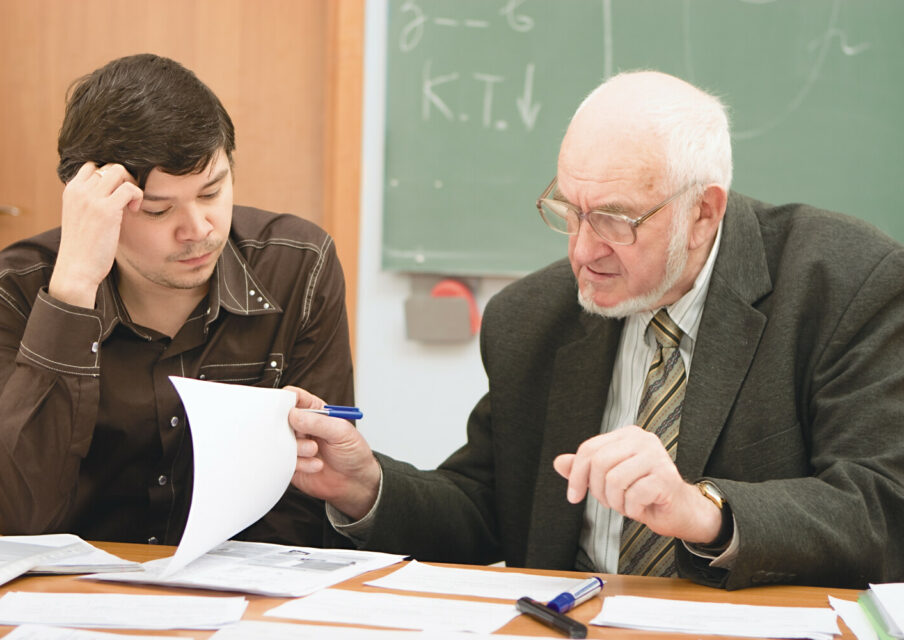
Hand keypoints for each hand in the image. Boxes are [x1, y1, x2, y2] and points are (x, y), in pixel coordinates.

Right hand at [49, 162, 142, 307]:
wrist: (76, 270)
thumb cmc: (82, 248)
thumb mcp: (80, 218)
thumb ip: (89, 202)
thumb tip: (112, 195)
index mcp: (71, 191)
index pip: (92, 166)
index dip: (110, 176)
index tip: (117, 193)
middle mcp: (79, 191)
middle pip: (109, 166)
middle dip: (125, 179)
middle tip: (128, 199)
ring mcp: (92, 199)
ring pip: (120, 171)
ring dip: (131, 185)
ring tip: (131, 205)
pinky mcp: (106, 210)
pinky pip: (129, 188)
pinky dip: (137, 196)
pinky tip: (133, 211)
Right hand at [286, 386, 381, 519]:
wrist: (355, 483)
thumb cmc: (354, 453)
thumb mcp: (342, 432)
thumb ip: (318, 422)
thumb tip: (294, 414)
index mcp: (315, 412)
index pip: (294, 398)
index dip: (286, 399)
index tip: (286, 408)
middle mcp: (303, 427)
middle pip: (281, 419)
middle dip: (288, 427)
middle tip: (301, 434)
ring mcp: (296, 445)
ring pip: (282, 441)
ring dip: (298, 447)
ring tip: (314, 451)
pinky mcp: (292, 464)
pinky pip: (284, 461)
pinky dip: (300, 463)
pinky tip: (316, 465)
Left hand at [553, 425, 721, 543]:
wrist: (679, 511)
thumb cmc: (643, 493)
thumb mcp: (608, 480)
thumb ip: (585, 470)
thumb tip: (559, 462)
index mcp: (627, 435)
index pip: (589, 449)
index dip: (576, 475)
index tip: (573, 497)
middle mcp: (642, 439)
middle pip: (599, 463)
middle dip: (597, 491)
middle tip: (609, 503)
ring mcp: (656, 456)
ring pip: (614, 480)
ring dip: (616, 502)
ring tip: (627, 504)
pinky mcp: (666, 477)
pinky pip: (633, 496)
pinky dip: (632, 509)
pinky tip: (642, 506)